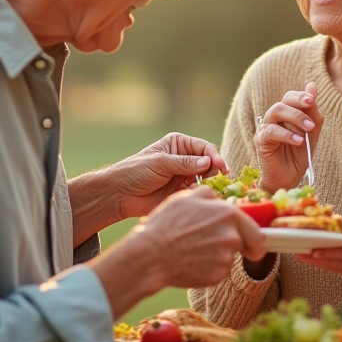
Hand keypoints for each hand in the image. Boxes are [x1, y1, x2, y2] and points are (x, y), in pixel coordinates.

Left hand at [112, 132, 227, 219]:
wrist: (120, 194)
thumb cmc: (136, 171)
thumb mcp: (161, 163)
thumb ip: (184, 163)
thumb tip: (208, 162)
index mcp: (178, 144)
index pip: (204, 147)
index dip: (214, 156)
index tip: (221, 167)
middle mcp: (184, 158)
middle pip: (209, 163)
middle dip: (215, 171)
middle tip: (218, 180)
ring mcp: (184, 176)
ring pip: (206, 179)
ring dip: (210, 184)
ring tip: (211, 190)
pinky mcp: (182, 192)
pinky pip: (198, 192)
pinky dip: (201, 194)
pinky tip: (200, 197)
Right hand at [124, 187, 267, 289]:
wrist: (151, 254)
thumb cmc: (166, 224)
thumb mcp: (186, 198)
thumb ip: (209, 196)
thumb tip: (219, 199)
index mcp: (228, 213)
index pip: (255, 228)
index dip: (255, 237)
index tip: (253, 243)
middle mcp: (232, 235)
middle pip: (251, 246)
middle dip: (246, 249)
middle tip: (230, 250)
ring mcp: (225, 257)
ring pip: (230, 257)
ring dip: (219, 255)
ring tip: (196, 250)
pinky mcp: (217, 275)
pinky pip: (219, 271)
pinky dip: (209, 268)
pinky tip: (192, 262)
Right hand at [254, 82, 321, 191]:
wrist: (289, 177)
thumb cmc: (298, 155)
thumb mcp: (311, 133)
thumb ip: (313, 113)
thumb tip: (312, 86)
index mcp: (286, 114)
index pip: (290, 97)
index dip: (300, 96)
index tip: (312, 100)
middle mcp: (274, 118)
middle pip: (283, 102)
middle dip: (298, 104)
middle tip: (311, 109)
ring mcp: (266, 128)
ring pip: (275, 111)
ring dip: (295, 118)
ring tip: (308, 130)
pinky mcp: (260, 140)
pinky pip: (271, 131)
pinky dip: (286, 134)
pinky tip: (298, 140)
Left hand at [297, 218, 341, 296]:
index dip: (330, 252)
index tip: (313, 249)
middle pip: (339, 264)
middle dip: (317, 257)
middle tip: (297, 250)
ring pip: (336, 269)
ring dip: (317, 262)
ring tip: (299, 252)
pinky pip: (340, 270)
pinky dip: (327, 263)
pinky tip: (313, 256)